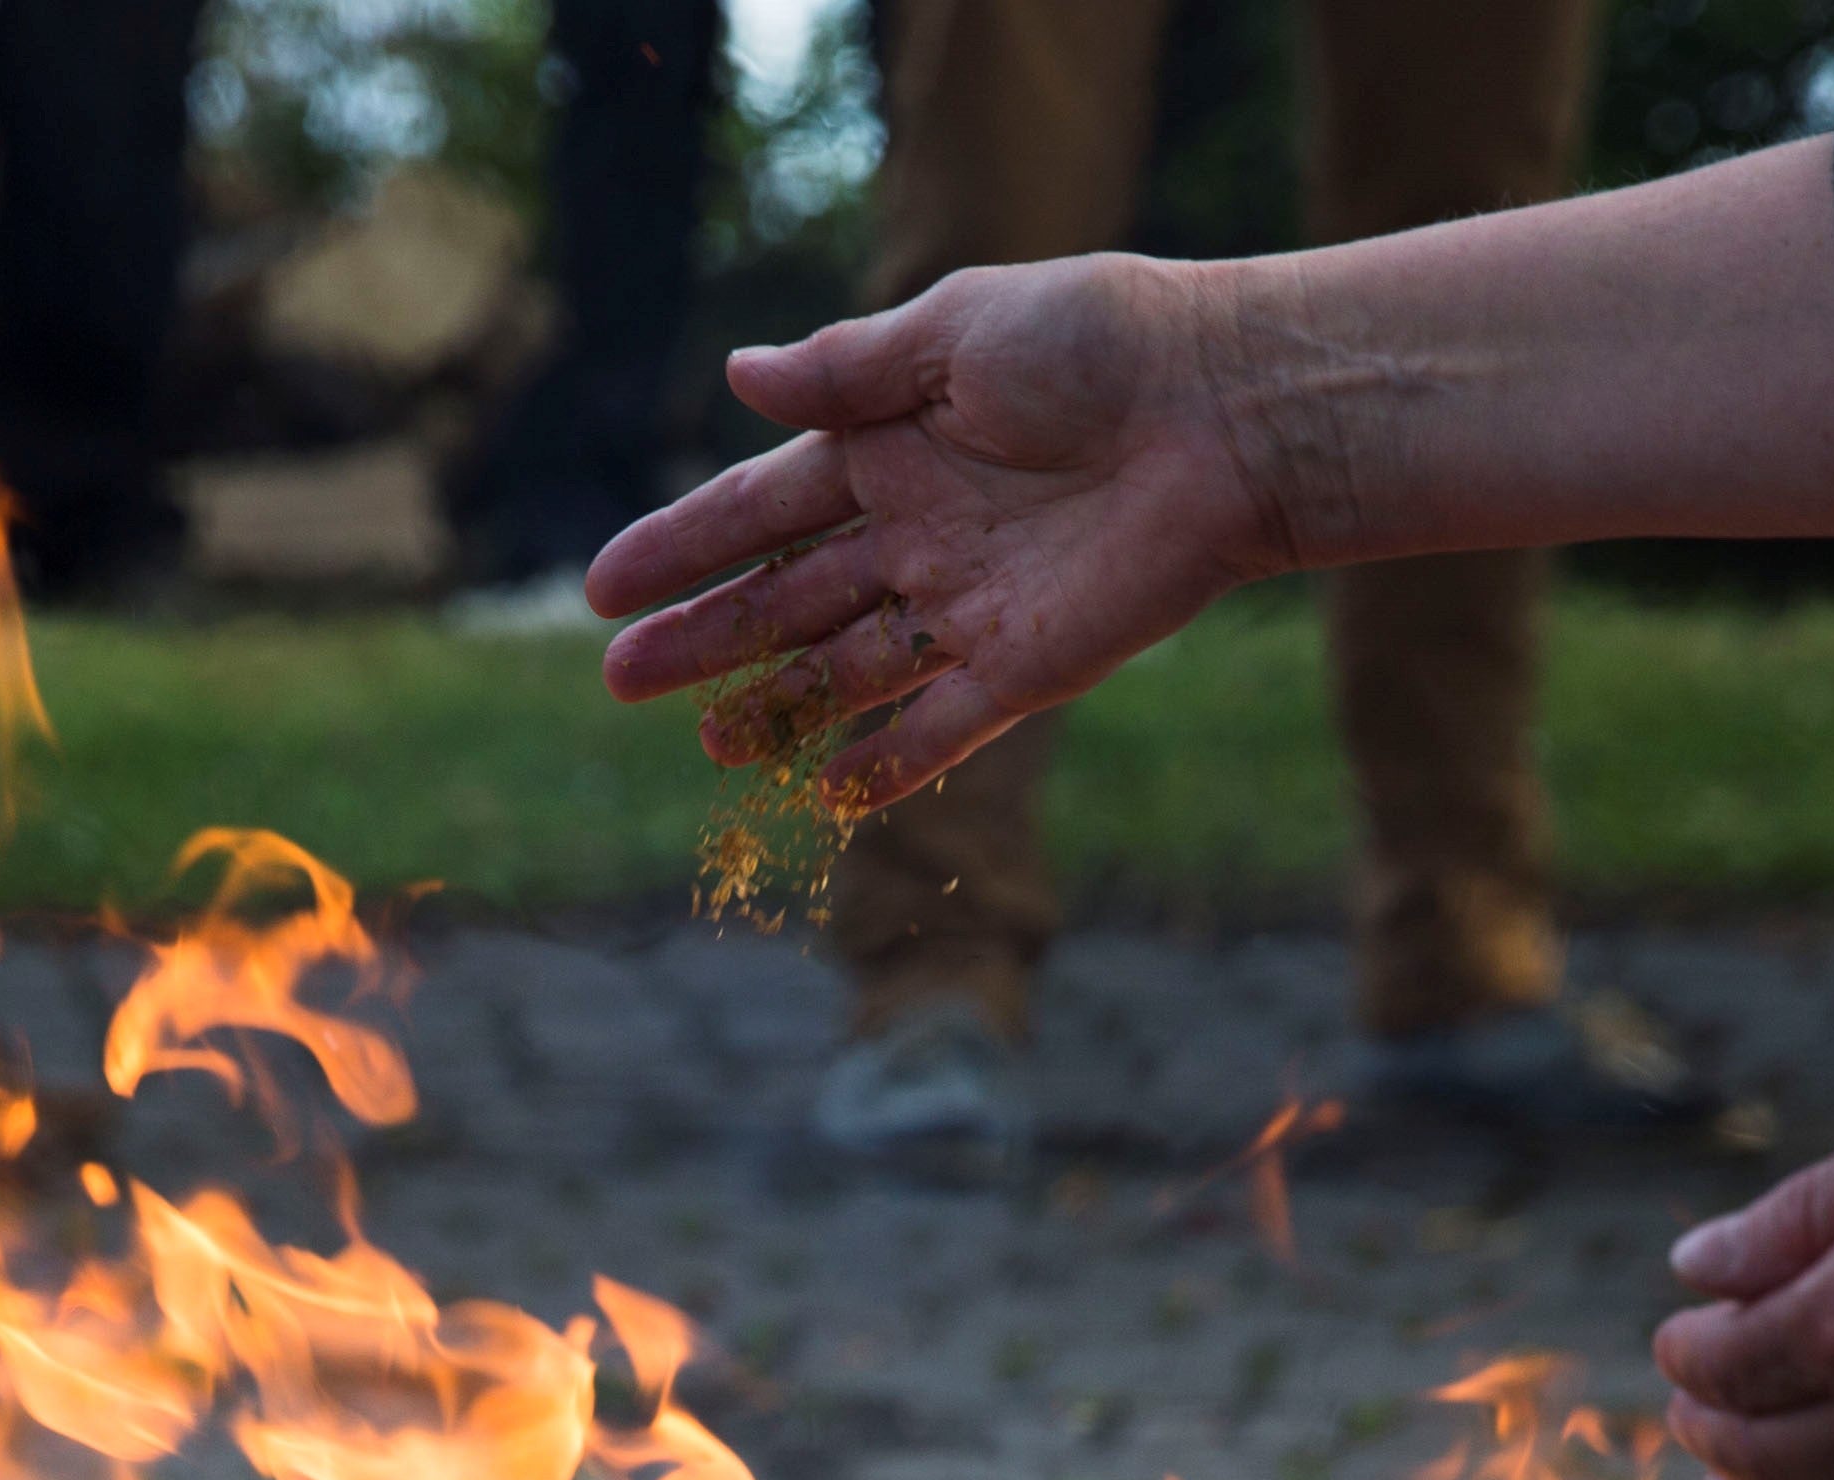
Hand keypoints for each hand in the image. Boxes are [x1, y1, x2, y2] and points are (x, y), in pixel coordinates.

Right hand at [588, 255, 1292, 809]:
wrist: (1229, 411)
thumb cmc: (1103, 341)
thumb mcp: (957, 330)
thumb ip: (849, 370)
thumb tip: (737, 377)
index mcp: (891, 446)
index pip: (760, 507)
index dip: (683, 547)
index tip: (604, 588)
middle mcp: (918, 532)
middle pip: (786, 599)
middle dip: (702, 640)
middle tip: (620, 679)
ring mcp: (968, 605)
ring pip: (845, 671)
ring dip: (774, 706)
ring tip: (705, 740)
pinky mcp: (1027, 666)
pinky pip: (942, 729)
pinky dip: (887, 767)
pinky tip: (824, 795)